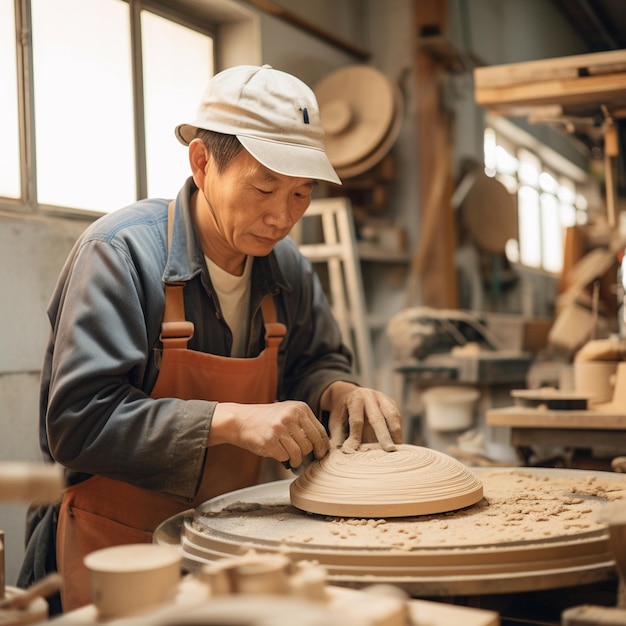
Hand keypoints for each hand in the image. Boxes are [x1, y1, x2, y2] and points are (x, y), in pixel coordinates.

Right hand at [210, 401, 328, 467]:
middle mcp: (292, 416)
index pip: (320, 432)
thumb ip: (304, 424)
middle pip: (311, 444)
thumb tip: (322, 447)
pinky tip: (278, 454)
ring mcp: (280, 428)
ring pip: (299, 453)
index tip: (321, 454)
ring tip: (290, 458)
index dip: (322, 447)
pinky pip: (285, 457)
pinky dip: (283, 459)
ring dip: (296, 460)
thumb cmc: (267, 419)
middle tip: (302, 458)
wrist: (240, 420)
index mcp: (300, 408)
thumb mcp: (288, 413)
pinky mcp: (270, 441)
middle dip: (308, 454)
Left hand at [323, 383, 402, 452]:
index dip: (356, 436)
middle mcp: (370, 396)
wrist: (351, 394)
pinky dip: (398, 431)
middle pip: (377, 417)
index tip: (357, 451)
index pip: (357, 420)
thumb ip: (338, 435)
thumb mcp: (336, 421)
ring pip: (392, 415)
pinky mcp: (391, 403)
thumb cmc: (343, 412)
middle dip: (383, 435)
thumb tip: (341, 453)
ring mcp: (382, 398)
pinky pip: (397, 417)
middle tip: (388, 450)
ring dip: (395, 433)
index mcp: (355, 399)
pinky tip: (398, 443)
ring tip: (397, 449)